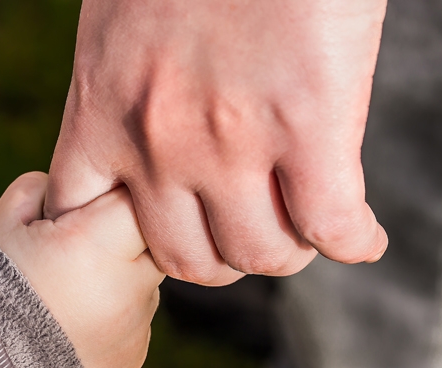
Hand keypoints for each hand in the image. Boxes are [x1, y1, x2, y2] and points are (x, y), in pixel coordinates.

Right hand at [0, 172, 164, 367]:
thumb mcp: (4, 223)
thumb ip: (44, 189)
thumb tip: (72, 187)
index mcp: (96, 244)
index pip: (136, 197)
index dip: (112, 194)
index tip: (88, 206)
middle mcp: (128, 285)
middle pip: (151, 238)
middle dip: (121, 233)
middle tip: (79, 245)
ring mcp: (136, 324)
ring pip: (145, 278)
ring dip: (119, 273)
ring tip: (69, 288)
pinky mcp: (135, 352)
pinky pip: (136, 314)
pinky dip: (114, 309)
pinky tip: (73, 317)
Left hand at [45, 0, 388, 285]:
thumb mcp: (116, 33)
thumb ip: (122, 96)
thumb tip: (151, 144)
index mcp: (102, 112)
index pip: (82, 221)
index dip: (121, 242)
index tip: (157, 228)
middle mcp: (157, 142)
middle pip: (184, 259)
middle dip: (218, 255)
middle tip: (245, 230)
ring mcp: (230, 141)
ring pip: (257, 255)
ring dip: (284, 251)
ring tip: (301, 229)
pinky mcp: (307, 125)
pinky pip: (332, 227)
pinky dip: (353, 242)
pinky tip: (360, 234)